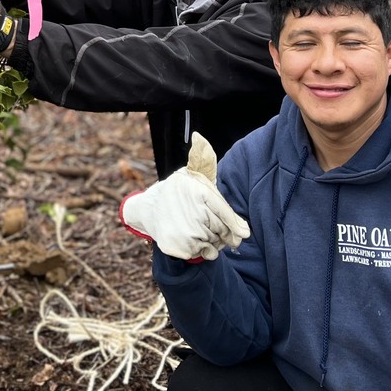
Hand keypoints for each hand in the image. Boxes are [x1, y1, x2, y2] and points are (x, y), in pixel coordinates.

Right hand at [120, 135, 249, 260]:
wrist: (147, 210)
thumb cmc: (175, 191)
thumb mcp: (189, 175)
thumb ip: (202, 160)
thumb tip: (199, 137)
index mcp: (197, 193)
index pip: (223, 212)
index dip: (235, 224)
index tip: (243, 234)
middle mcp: (192, 212)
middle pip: (221, 229)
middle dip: (224, 233)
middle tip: (219, 230)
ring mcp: (185, 232)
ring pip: (214, 243)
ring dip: (214, 242)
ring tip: (205, 232)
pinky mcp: (178, 247)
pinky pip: (202, 253)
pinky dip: (203, 250)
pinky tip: (197, 241)